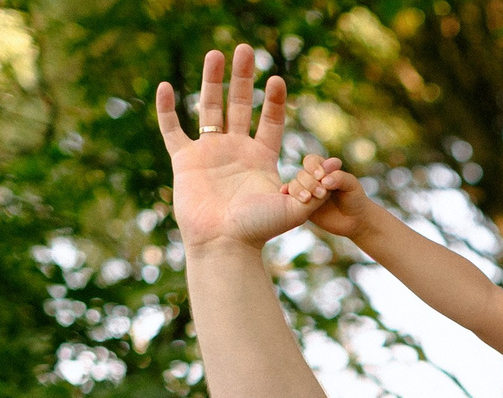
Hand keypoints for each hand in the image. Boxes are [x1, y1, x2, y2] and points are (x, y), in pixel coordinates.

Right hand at [155, 45, 310, 252]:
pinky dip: (166, 109)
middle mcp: (236, 151)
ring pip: (209, 107)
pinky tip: (165, 86)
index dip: (275, 101)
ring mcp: (209, 153)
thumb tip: (337, 164)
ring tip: (216, 53)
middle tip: (246, 49)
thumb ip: (315, 185)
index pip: (271, 121)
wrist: (225, 244)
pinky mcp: (184, 160)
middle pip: (240, 105)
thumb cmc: (259, 229)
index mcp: (261, 158)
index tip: (278, 79)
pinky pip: (172, 129)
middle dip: (243, 77)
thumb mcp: (295, 207)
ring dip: (211, 80)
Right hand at [289, 154, 378, 241]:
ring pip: (294, 186)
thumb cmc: (355, 199)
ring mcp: (307, 192)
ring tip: (309, 199)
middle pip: (301, 174)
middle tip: (322, 193)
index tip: (321, 176)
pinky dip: (287, 195)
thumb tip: (324, 180)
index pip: (311, 161)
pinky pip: (290, 198)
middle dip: (310, 182)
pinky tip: (285, 194)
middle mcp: (313, 179)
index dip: (313, 167)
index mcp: (324, 169)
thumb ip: (339, 178)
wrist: (355, 220)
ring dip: (299, 190)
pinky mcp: (302, 206)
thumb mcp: (352, 185)